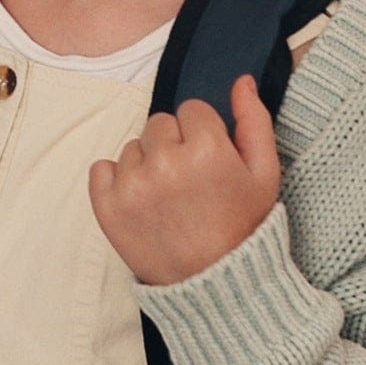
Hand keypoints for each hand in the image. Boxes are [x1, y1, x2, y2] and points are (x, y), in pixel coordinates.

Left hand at [90, 75, 281, 286]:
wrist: (214, 283)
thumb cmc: (243, 226)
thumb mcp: (265, 173)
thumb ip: (254, 120)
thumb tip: (241, 81)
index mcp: (207, 149)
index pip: (192, 110)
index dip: (202, 135)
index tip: (208, 162)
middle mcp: (166, 162)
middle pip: (159, 124)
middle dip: (174, 146)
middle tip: (189, 183)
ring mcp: (132, 185)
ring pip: (132, 147)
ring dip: (147, 165)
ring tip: (167, 198)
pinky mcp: (107, 206)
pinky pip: (101, 168)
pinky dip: (115, 181)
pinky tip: (141, 202)